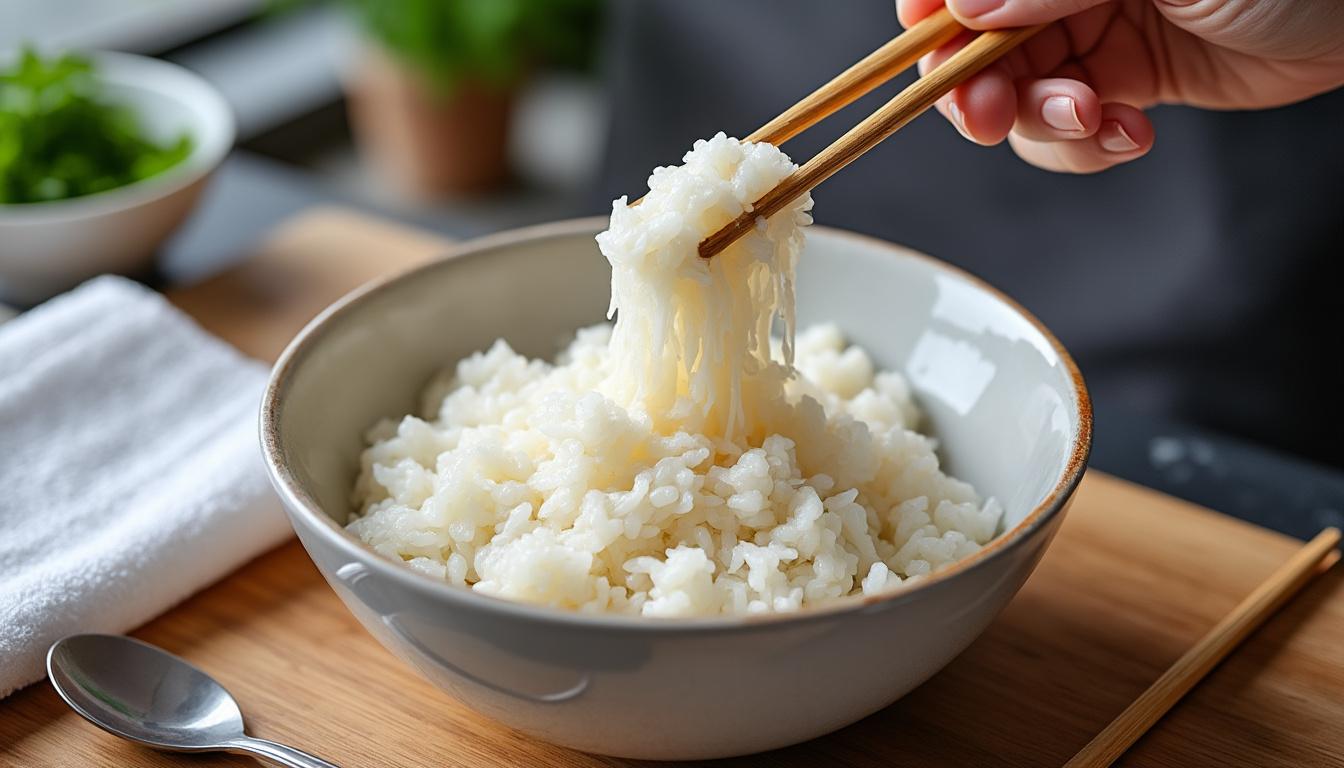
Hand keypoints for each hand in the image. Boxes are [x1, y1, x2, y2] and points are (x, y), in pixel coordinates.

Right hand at [898, 0, 1343, 171]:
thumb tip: (963, 7)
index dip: (932, 10)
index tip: (928, 40)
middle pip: (974, 43)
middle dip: (977, 85)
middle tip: (991, 114)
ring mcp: (1093, 30)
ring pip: (1018, 94)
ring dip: (1043, 123)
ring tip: (1096, 120)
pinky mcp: (1123, 81)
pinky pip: (1070, 129)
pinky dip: (1088, 145)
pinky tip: (1130, 133)